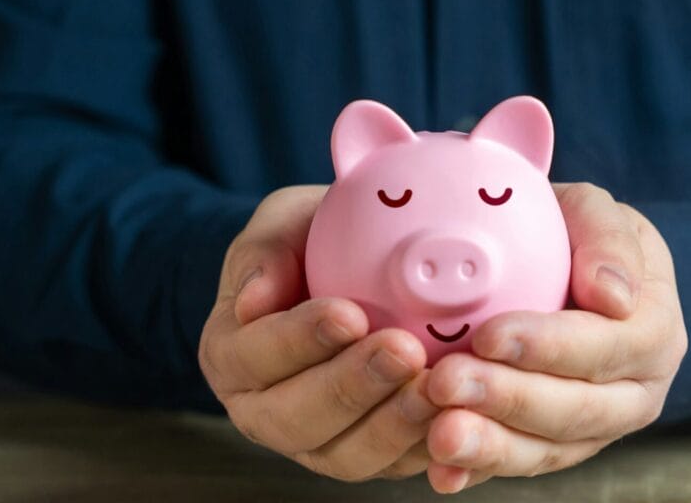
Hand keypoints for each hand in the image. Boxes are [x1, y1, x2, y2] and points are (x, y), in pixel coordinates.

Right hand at [198, 186, 439, 480]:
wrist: (346, 270)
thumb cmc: (310, 241)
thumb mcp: (283, 224)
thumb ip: (265, 252)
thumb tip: (252, 300)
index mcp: (232, 356)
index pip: (252, 358)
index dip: (298, 341)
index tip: (348, 313)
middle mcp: (264, 411)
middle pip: (294, 420)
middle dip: (351, 387)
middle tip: (403, 349)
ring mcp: (315, 443)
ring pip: (346, 455)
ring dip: (392, 424)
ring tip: (436, 385)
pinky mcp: (367, 455)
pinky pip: (394, 465)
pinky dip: (427, 445)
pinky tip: (459, 413)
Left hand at [423, 183, 687, 492]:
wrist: (570, 272)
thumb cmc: (576, 235)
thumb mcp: (594, 211)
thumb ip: (606, 236)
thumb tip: (613, 296)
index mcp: (654, 331)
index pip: (606, 345)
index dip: (548, 345)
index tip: (488, 335)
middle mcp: (637, 391)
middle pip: (578, 409)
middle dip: (509, 399)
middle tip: (446, 384)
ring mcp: (598, 427)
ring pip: (549, 448)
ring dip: (492, 446)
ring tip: (440, 435)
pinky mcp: (558, 447)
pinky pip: (521, 464)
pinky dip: (481, 469)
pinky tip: (443, 472)